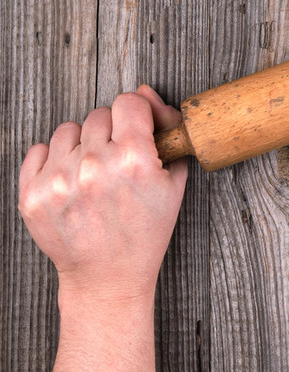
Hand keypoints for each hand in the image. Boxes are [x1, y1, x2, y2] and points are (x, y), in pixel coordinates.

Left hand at [17, 85, 187, 306]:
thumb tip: (146, 94)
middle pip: (100, 115)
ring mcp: (59, 180)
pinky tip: (71, 181)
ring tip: (93, 172)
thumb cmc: (145, 233)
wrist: (108, 278)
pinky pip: (39, 150)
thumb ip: (165, 135)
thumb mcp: (172, 185)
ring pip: (68, 130)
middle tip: (118, 160)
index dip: (138, 113)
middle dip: (112, 133)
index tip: (139, 127)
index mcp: (134, 161)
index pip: (128, 102)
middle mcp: (94, 166)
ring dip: (82, 145)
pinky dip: (55, 161)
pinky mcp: (32, 194)